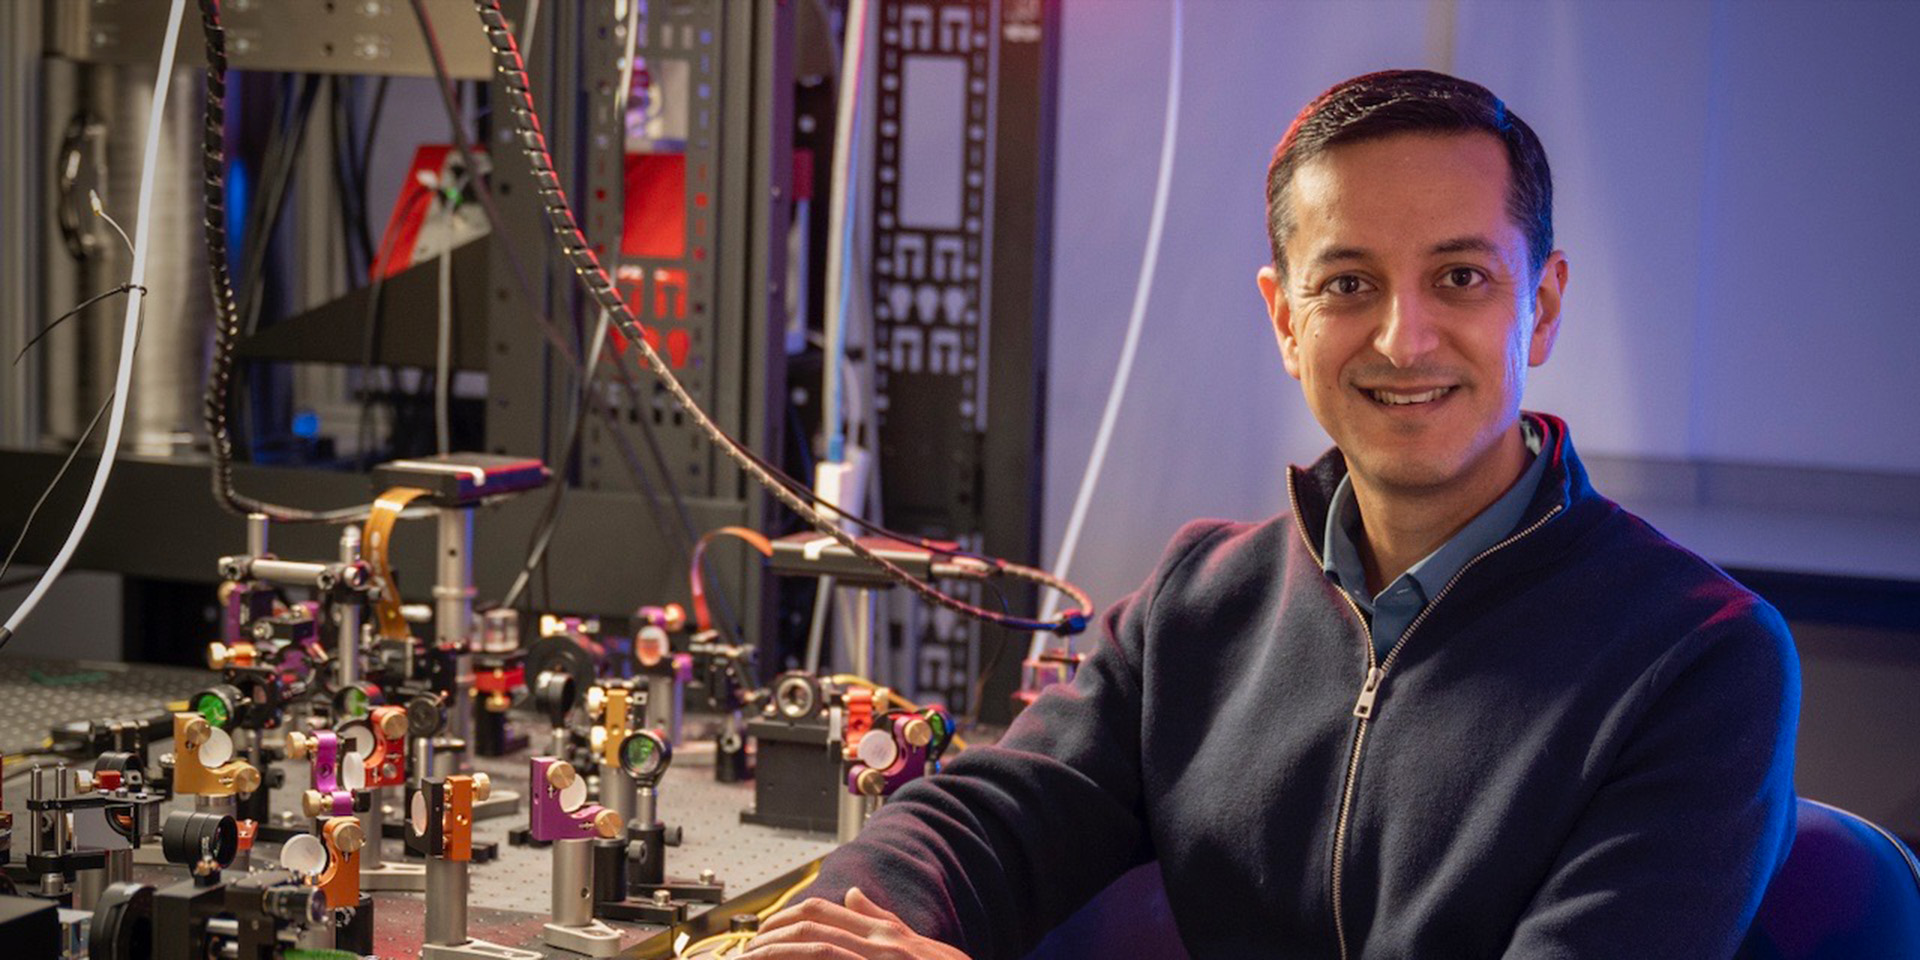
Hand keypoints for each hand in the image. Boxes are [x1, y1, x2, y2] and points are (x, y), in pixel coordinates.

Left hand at [735, 886, 968, 958]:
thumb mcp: (920, 948)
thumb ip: (884, 921)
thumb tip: (853, 894)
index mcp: (886, 937)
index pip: (824, 913)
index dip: (786, 918)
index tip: (762, 932)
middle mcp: (881, 948)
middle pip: (813, 928)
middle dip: (772, 937)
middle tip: (747, 950)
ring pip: (817, 950)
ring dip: (777, 954)